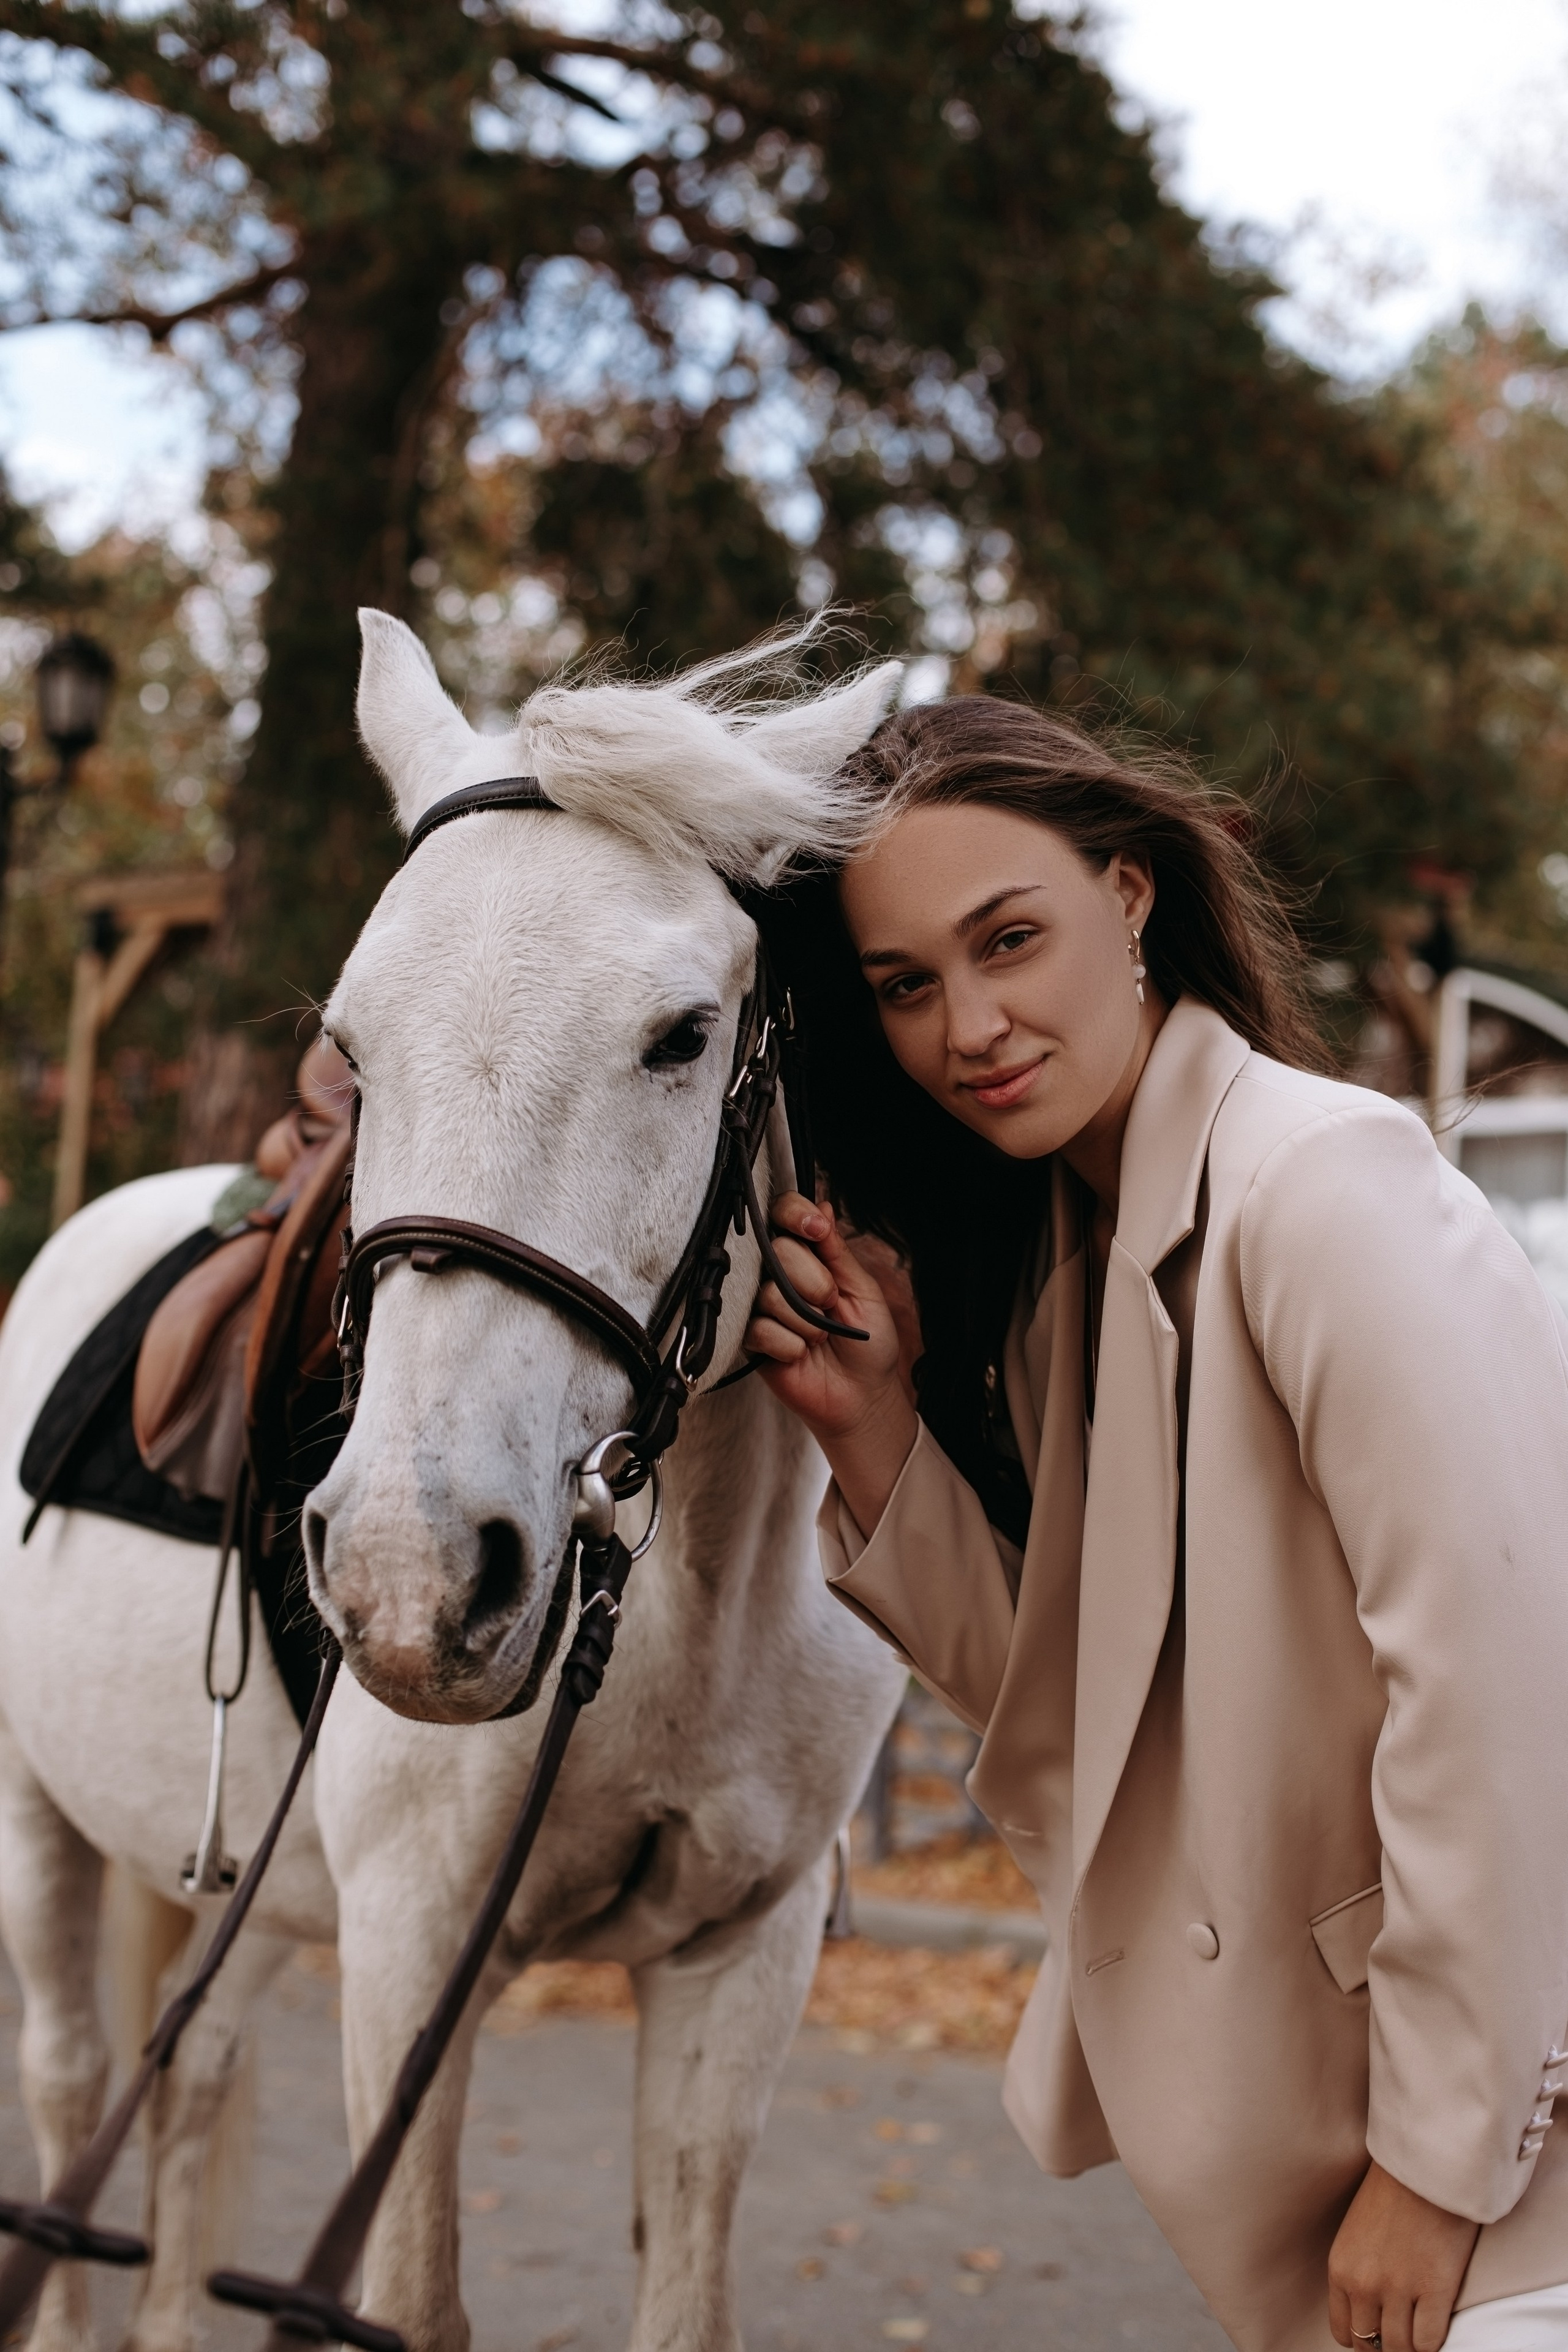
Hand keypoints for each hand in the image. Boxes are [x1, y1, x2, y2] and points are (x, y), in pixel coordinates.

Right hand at [746, 1193, 917, 1534]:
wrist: (862, 1395)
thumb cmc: (868, 1342)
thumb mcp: (863, 1290)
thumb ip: (837, 1251)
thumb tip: (821, 1205)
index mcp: (807, 1256)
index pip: (784, 1215)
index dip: (795, 1215)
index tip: (815, 1229)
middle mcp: (778, 1275)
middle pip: (776, 1251)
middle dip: (813, 1280)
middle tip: (830, 1304)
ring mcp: (760, 1307)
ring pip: (767, 1293)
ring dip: (804, 1320)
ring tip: (818, 1336)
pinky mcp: (748, 1340)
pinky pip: (758, 1329)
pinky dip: (789, 1345)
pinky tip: (800, 1354)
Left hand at [1328, 2161, 1478, 2351]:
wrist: (1425, 2163)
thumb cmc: (1394, 2191)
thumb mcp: (1358, 2232)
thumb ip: (1359, 2270)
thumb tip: (1371, 2310)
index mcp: (1340, 2268)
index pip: (1344, 2332)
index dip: (1364, 2338)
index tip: (1380, 2331)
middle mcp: (1363, 2284)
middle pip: (1372, 2345)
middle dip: (1387, 2343)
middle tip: (1403, 2332)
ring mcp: (1399, 2289)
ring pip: (1401, 2348)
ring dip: (1411, 2345)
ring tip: (1420, 2330)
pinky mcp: (1435, 2289)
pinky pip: (1430, 2341)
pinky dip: (1433, 2341)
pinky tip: (1437, 2322)